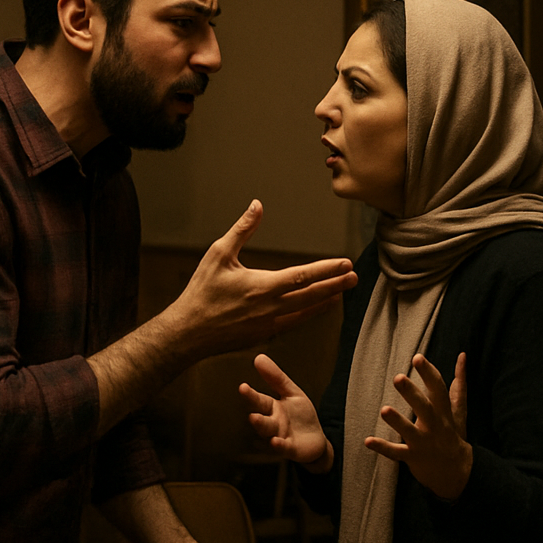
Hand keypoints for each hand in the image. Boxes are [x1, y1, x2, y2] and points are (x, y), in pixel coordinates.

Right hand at [168, 201, 356, 358]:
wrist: (188, 332)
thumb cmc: (201, 292)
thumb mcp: (219, 254)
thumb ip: (242, 229)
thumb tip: (257, 205)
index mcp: (262, 286)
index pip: (303, 276)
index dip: (326, 269)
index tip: (345, 263)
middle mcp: (270, 308)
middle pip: (311, 296)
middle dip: (335, 285)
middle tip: (355, 278)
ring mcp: (268, 325)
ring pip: (305, 312)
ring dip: (325, 302)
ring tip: (341, 293)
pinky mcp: (263, 336)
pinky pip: (292, 324)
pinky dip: (307, 315)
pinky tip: (313, 309)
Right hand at [240, 354, 331, 471]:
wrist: (316, 441)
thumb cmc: (300, 417)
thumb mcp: (292, 393)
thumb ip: (276, 378)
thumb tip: (258, 357)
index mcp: (272, 408)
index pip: (259, 400)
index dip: (251, 395)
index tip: (242, 386)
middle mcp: (273, 423)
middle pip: (261, 417)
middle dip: (252, 408)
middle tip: (245, 406)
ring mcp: (280, 437)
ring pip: (268, 432)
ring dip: (261, 425)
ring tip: (254, 417)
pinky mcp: (291, 449)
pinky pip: (284, 448)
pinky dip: (278, 445)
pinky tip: (275, 441)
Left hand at [367, 352, 472, 501]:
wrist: (457, 472)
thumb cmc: (452, 433)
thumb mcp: (457, 409)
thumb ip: (459, 382)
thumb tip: (462, 355)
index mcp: (444, 411)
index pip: (438, 389)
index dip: (428, 373)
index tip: (417, 358)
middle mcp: (434, 425)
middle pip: (424, 407)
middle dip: (412, 393)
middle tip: (398, 377)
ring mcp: (423, 442)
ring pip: (409, 430)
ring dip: (397, 421)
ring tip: (384, 409)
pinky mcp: (413, 457)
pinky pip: (397, 452)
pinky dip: (383, 447)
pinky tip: (368, 440)